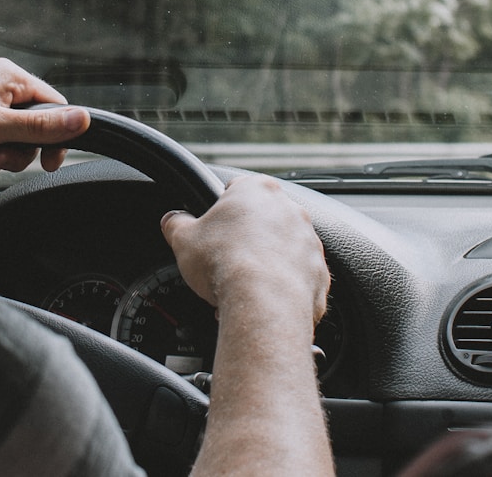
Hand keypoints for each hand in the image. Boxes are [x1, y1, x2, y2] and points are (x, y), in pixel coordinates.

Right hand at [160, 174, 328, 325]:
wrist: (263, 302)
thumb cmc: (224, 263)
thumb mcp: (183, 239)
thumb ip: (176, 223)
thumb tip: (172, 220)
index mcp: (257, 190)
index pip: (237, 188)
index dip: (220, 209)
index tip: (212, 229)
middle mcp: (290, 209)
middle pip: (262, 220)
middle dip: (245, 239)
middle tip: (224, 261)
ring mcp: (309, 241)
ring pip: (282, 249)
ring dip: (264, 264)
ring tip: (241, 288)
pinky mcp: (319, 272)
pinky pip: (297, 278)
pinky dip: (281, 288)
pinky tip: (261, 301)